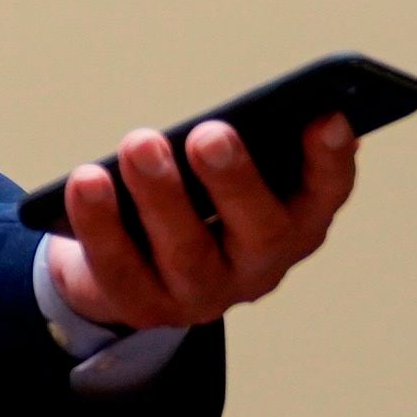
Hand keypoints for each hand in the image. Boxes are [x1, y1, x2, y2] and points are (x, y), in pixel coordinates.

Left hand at [44, 114, 356, 334]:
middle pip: (258, 232)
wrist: (127, 264)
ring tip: (140, 143)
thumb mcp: (222, 169)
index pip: (325, 194)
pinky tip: (86, 180)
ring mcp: (202, 295)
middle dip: (236, 181)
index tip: (326, 115)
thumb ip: (246, 141)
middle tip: (209, 133)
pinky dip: (100, 222)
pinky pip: (120, 266)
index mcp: (294, 222)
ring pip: (187, 252)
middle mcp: (258, 267)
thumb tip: (268, 108)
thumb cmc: (192, 197)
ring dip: (163, 196)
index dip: (330, 159)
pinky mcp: (143, 307)